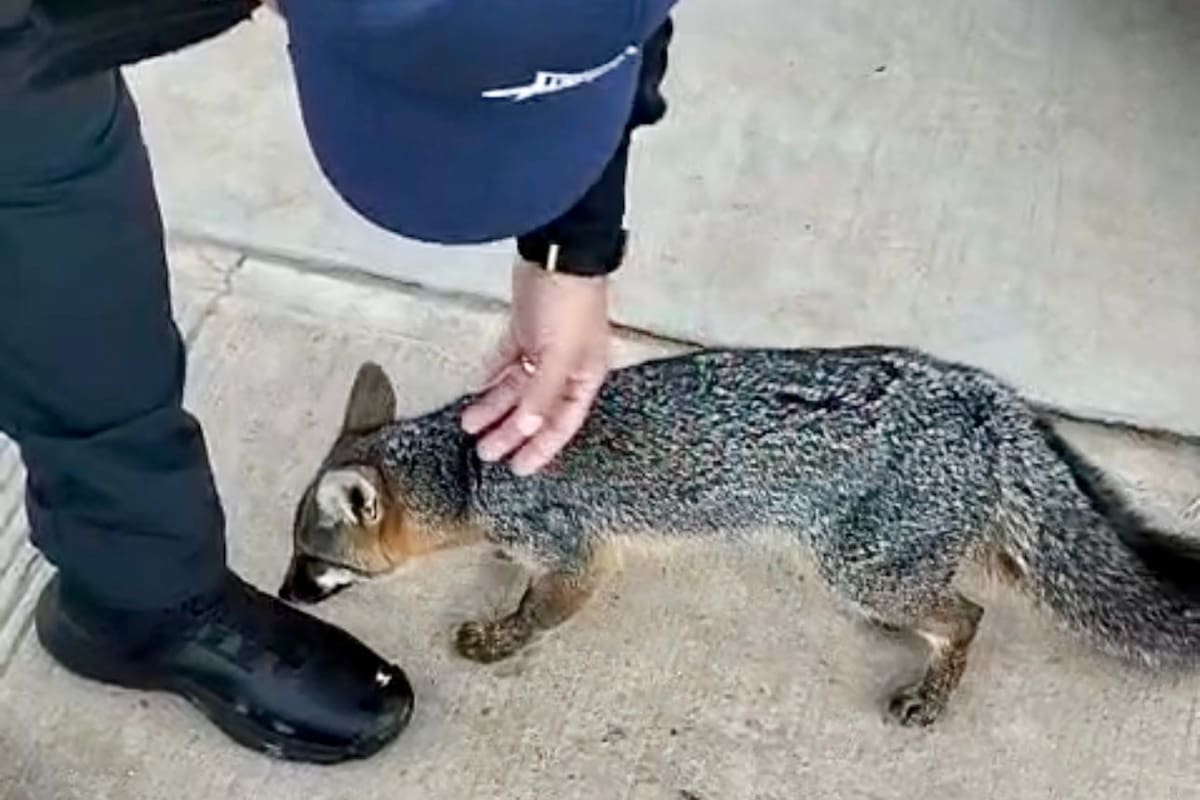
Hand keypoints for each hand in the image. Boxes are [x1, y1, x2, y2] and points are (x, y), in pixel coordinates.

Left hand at [461, 259, 609, 475]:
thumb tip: (526, 430)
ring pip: (517, 388)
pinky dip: (491, 377)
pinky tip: (475, 390)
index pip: (562, 423)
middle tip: (485, 452)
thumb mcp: (560, 355)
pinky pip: (506, 362)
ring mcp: (544, 348)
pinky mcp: (525, 329)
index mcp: (584, 377)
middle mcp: (566, 367)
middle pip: (536, 409)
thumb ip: (542, 395)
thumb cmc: (570, 302)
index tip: (518, 469)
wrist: (558, 253)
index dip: (541, 448)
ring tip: (469, 424)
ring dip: (494, 407)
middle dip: (510, 432)